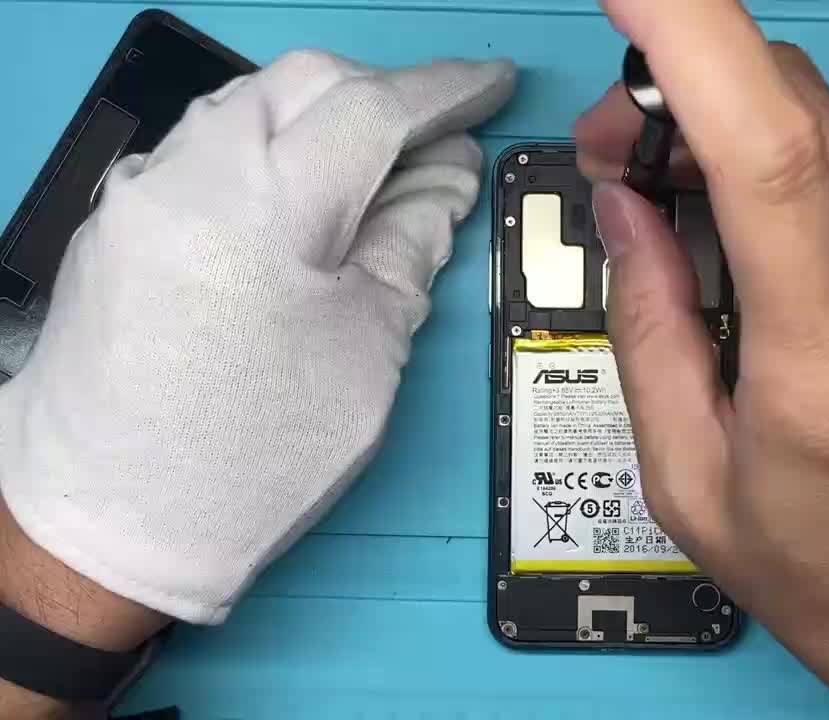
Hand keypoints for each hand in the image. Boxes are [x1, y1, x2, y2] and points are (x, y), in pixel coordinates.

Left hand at [0, 50, 514, 624]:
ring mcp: (141, 194)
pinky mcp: (119, 222)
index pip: (372, 107)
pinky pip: (209, 148)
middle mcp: (187, 175)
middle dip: (385, 95)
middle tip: (442, 137)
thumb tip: (445, 181)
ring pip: (252, 106)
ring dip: (325, 120)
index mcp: (261, 206)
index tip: (490, 87)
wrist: (109, 521)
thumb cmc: (245, 457)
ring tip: (380, 177)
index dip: (447, 92)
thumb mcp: (367, 351)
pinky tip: (306, 204)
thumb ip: (411, 243)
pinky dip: (273, 153)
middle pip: (306, 83)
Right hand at [581, 2, 828, 716]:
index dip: (692, 39)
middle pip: (797, 108)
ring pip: (825, 130)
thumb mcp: (692, 485)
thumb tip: (630, 207)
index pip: (767, 154)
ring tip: (659, 196)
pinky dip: (777, 169)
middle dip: (684, 86)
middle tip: (609, 149)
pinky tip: (733, 231)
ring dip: (727, 127)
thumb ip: (650, 331)